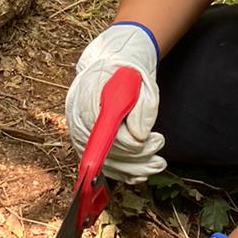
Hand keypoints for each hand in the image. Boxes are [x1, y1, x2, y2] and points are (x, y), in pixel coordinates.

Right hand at [65, 23, 162, 180]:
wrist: (111, 64)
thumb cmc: (126, 71)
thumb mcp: (140, 80)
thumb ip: (141, 107)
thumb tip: (140, 137)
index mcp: (87, 96)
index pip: (106, 131)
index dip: (127, 142)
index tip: (151, 141)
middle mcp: (77, 118)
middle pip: (105, 151)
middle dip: (138, 155)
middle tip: (160, 143)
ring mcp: (80, 134)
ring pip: (105, 163)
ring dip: (135, 168)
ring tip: (158, 163)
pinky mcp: (87, 145)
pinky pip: (104, 166)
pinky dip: (125, 173)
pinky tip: (142, 172)